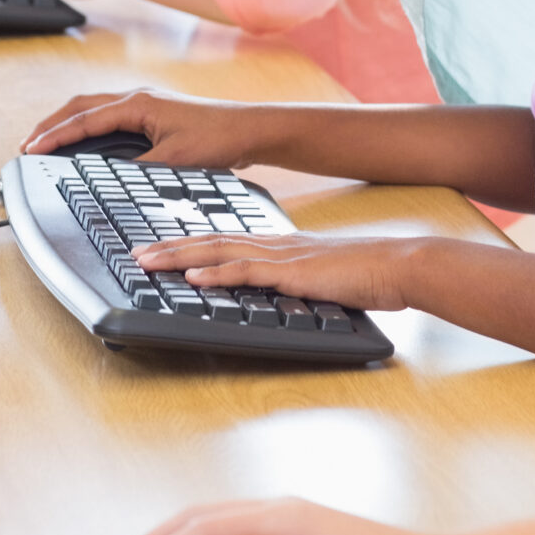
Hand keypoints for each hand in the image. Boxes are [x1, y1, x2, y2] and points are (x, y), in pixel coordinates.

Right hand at [22, 85, 267, 166]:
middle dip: (51, 125)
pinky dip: (88, 126)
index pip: (84, 120)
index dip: (54, 136)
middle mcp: (137, 98)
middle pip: (81, 106)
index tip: (30, 150)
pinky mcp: (152, 114)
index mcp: (137, 104)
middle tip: (27, 145)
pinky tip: (84, 141)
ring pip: (94, 108)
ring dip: (68, 123)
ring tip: (45, 141)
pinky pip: (108, 115)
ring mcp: (144, 103)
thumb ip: (138, 169)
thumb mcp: (174, 161)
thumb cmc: (218, 140)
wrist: (249, 130)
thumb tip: (106, 181)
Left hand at [135, 227, 414, 314]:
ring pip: (219, 253)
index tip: (161, 248)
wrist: (398, 265)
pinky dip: (216, 275)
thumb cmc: (368, 275)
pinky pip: (247, 273)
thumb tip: (277, 293)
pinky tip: (193, 279)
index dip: (190, 245)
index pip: (225, 242)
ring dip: (179, 257)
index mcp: (280, 247)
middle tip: (136, 253)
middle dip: (170, 247)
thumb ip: (295, 283)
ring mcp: (282, 257)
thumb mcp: (322, 279)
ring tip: (148, 262)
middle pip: (212, 242)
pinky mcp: (293, 273)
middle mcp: (274, 246)